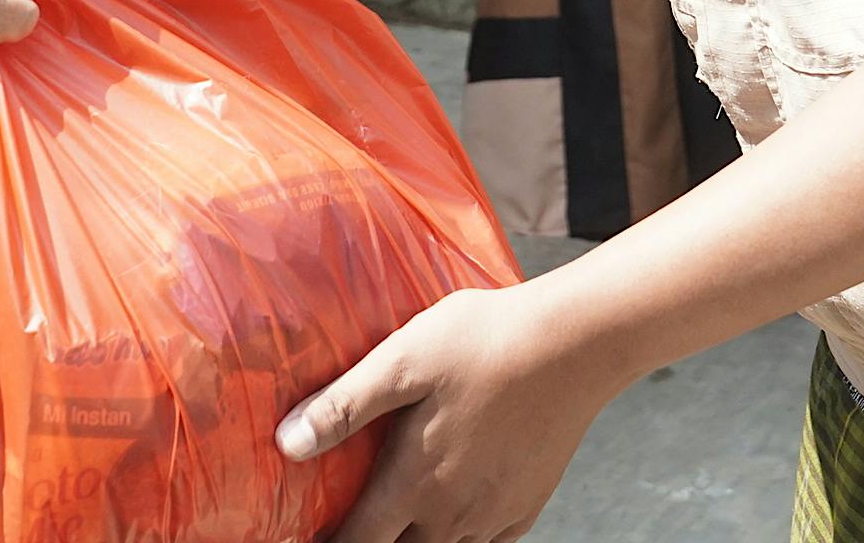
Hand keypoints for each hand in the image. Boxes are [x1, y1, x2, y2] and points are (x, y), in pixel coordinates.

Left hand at [284, 283, 618, 542]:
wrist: (574, 344)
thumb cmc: (482, 341)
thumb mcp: (401, 361)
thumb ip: (344, 406)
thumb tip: (289, 444)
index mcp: (415, 482)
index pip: (359, 542)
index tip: (312, 534)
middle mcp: (454, 513)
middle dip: (375, 541)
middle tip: (357, 521)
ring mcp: (495, 514)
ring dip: (418, 540)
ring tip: (400, 515)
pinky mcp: (527, 505)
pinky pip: (487, 542)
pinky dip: (462, 536)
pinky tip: (454, 510)